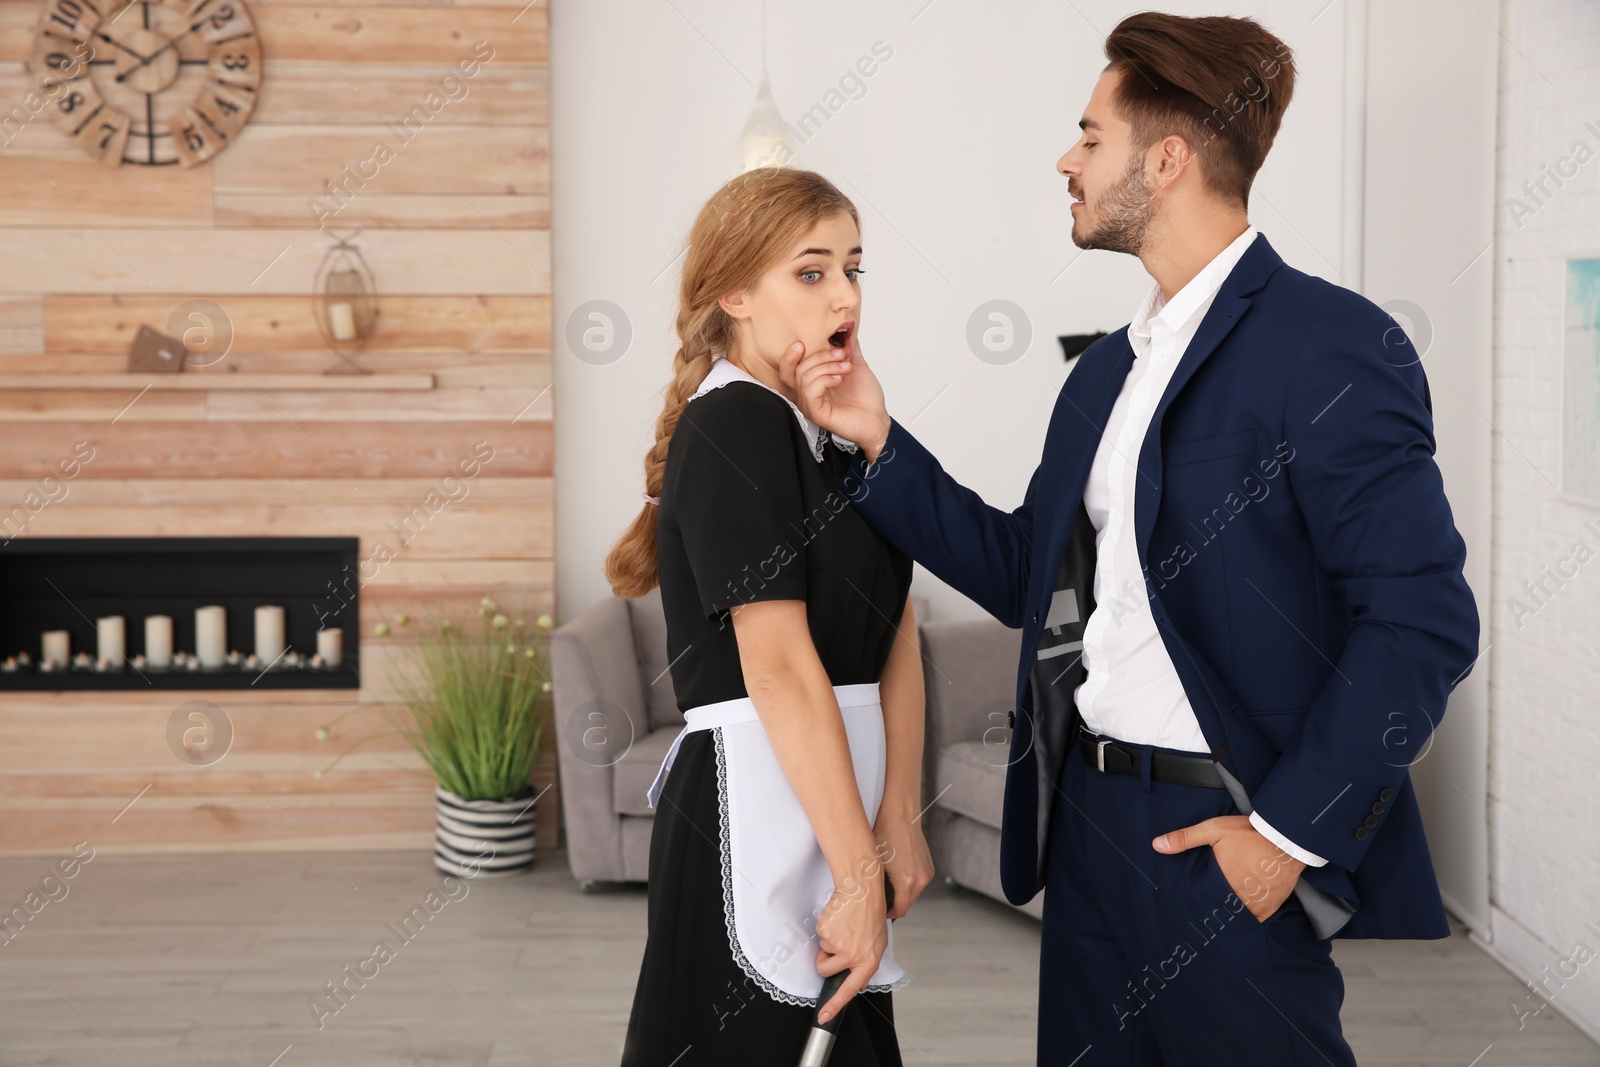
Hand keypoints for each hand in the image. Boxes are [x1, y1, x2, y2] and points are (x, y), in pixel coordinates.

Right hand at [778, 333, 890, 462]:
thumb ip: (847, 348)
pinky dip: (825, 379)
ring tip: (845, 368)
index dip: (790, 355)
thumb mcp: (855, 365)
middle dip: (820, 356)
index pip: (789, 368)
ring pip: (803, 377)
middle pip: (797, 368)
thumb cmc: (866, 398)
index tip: (802, 343)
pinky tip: (839, 380)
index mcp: (812, 383)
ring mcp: (810, 404)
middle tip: (841, 354)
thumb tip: (846, 328)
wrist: (877, 419)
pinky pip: (809, 390)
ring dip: (827, 366)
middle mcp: (807, 394)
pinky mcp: (816, 413)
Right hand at [814, 866, 888, 1022]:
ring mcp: (839, 946)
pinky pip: (820, 938)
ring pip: (822, 954)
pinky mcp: (827, 934)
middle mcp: (854, 957)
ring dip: (827, 944)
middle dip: (825, 961)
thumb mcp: (877, 943)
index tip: (823, 1016)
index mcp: (868, 961)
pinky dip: (826, 929)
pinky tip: (838, 920)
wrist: (862, 891)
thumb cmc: (870, 913)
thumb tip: (859, 983)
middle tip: (837, 944)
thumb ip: (866, 964)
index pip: (850, 990)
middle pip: (826, 971)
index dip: (834, 1005)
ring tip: (842, 928)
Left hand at [874, 808, 933, 918]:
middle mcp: (921, 879)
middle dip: (894, 903)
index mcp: (907, 881)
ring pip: (913, 893)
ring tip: (887, 882)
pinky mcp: (929, 866)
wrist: (900, 815)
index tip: (878, 910)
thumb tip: (872, 901)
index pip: (900, 911)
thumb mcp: (875, 863)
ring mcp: (927, 872)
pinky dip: (908, 881)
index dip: (887, 913)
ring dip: (902, 892)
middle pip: (907, 903)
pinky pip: (918, 881)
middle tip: (878, 898)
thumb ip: (877, 886)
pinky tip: (897, 871)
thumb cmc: (884, 835)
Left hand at [1153, 815, 1303, 921]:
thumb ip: (1185, 838)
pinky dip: (1248, 918)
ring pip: (1237, 918)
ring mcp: (1256, 905)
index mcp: (1221, 884)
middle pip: (1220, 913)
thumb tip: (1156, 845)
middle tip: (1202, 921)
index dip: (1196, 907)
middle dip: (1212, 914)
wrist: (1287, 838)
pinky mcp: (1271, 906)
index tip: (1189, 912)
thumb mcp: (1213, 830)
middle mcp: (1239, 899)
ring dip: (1229, 917)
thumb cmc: (1249, 833)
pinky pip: (1255, 919)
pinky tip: (1240, 915)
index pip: (1203, 904)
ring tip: (1219, 917)